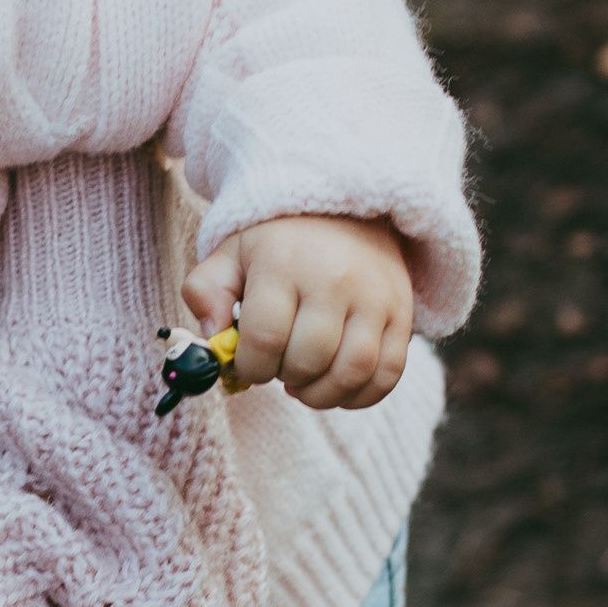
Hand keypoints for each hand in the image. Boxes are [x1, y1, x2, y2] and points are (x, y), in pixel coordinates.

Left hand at [183, 213, 413, 410]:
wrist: (345, 209)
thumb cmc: (279, 244)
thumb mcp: (230, 255)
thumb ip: (205, 294)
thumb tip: (213, 340)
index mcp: (284, 264)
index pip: (265, 338)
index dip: (250, 367)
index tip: (247, 363)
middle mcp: (334, 280)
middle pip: (308, 359)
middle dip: (284, 377)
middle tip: (278, 367)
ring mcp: (375, 298)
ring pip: (352, 372)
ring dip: (320, 395)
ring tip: (303, 383)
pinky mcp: (402, 315)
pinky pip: (388, 374)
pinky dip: (359, 396)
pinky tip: (335, 387)